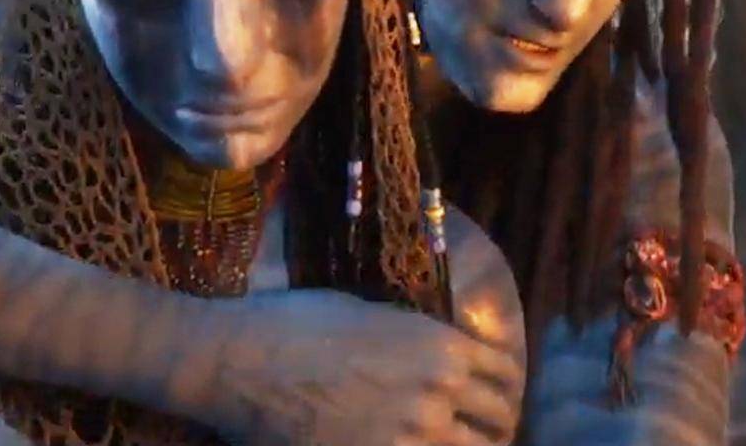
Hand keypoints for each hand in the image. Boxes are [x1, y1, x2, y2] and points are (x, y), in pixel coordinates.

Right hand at [204, 288, 523, 445]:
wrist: (241, 361)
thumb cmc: (298, 322)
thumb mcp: (371, 312)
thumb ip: (416, 338)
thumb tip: (437, 354)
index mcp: (442, 345)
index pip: (504, 372)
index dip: (504, 386)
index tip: (497, 395)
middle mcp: (439, 392)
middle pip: (497, 421)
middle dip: (494, 426)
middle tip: (486, 432)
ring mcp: (411, 434)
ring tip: (457, 444)